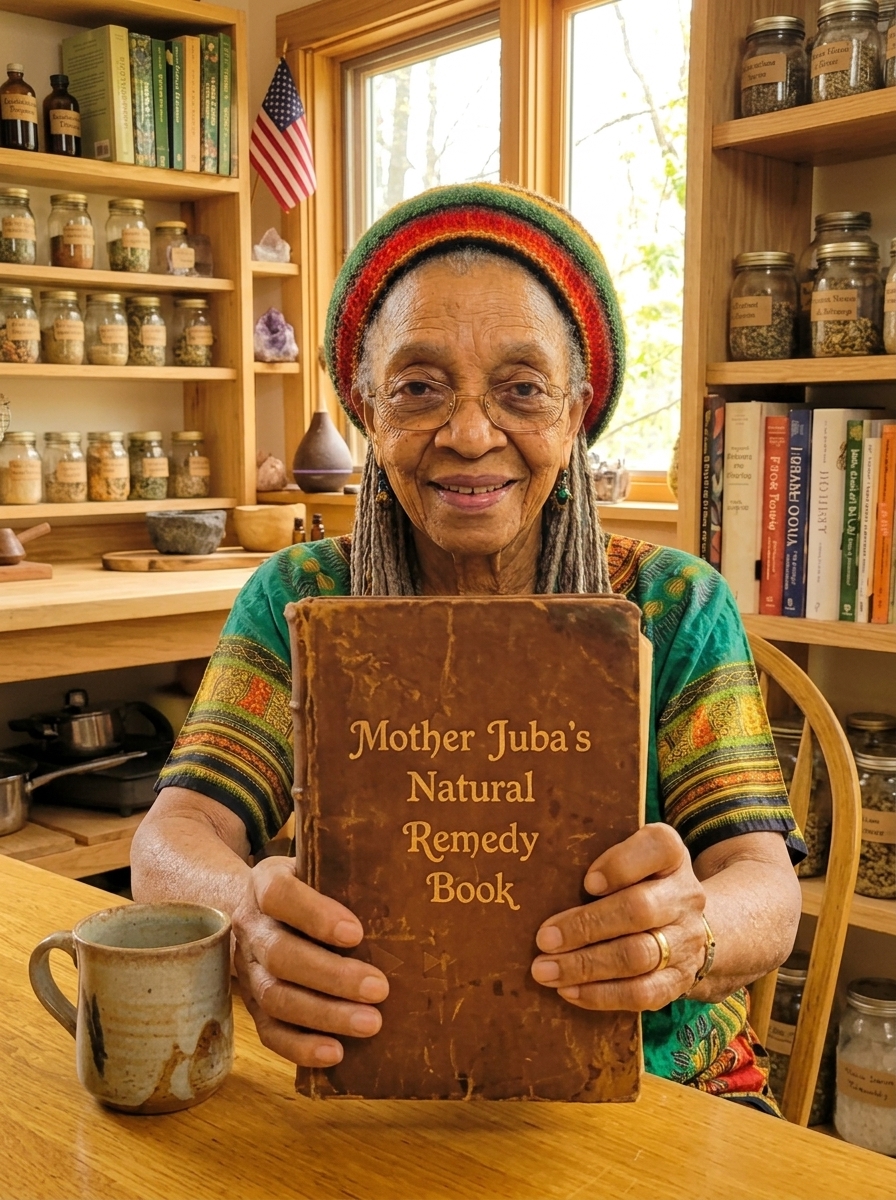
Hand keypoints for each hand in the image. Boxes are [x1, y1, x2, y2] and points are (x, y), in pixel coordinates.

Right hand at [231, 856, 388, 1066]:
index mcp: (265, 883)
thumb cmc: (304, 885)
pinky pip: (269, 1031)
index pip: (280, 895)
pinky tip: (336, 1053)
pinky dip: (300, 1047)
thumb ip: (344, 874)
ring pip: (276, 997)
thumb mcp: (315, 866)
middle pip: (281, 954)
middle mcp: (251, 927)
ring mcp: (248, 969)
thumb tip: (404, 888)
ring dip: (324, 1015)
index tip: (355, 932)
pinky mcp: (251, 1004)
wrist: (249, 906)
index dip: (315, 915)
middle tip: (379, 988)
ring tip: (371, 1023)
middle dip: (332, 976)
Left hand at [530, 824, 706, 1010]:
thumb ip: (593, 860)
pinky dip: (602, 994)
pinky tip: (569, 991)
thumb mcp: (627, 860)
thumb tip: (540, 882)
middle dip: (586, 926)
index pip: (658, 847)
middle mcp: (684, 895)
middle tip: (544, 939)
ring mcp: (686, 939)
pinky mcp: (680, 979)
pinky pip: (644, 993)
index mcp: (669, 855)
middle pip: (639, 910)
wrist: (683, 925)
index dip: (622, 865)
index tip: (587, 883)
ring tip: (545, 970)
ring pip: (638, 955)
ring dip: (585, 966)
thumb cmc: (635, 883)